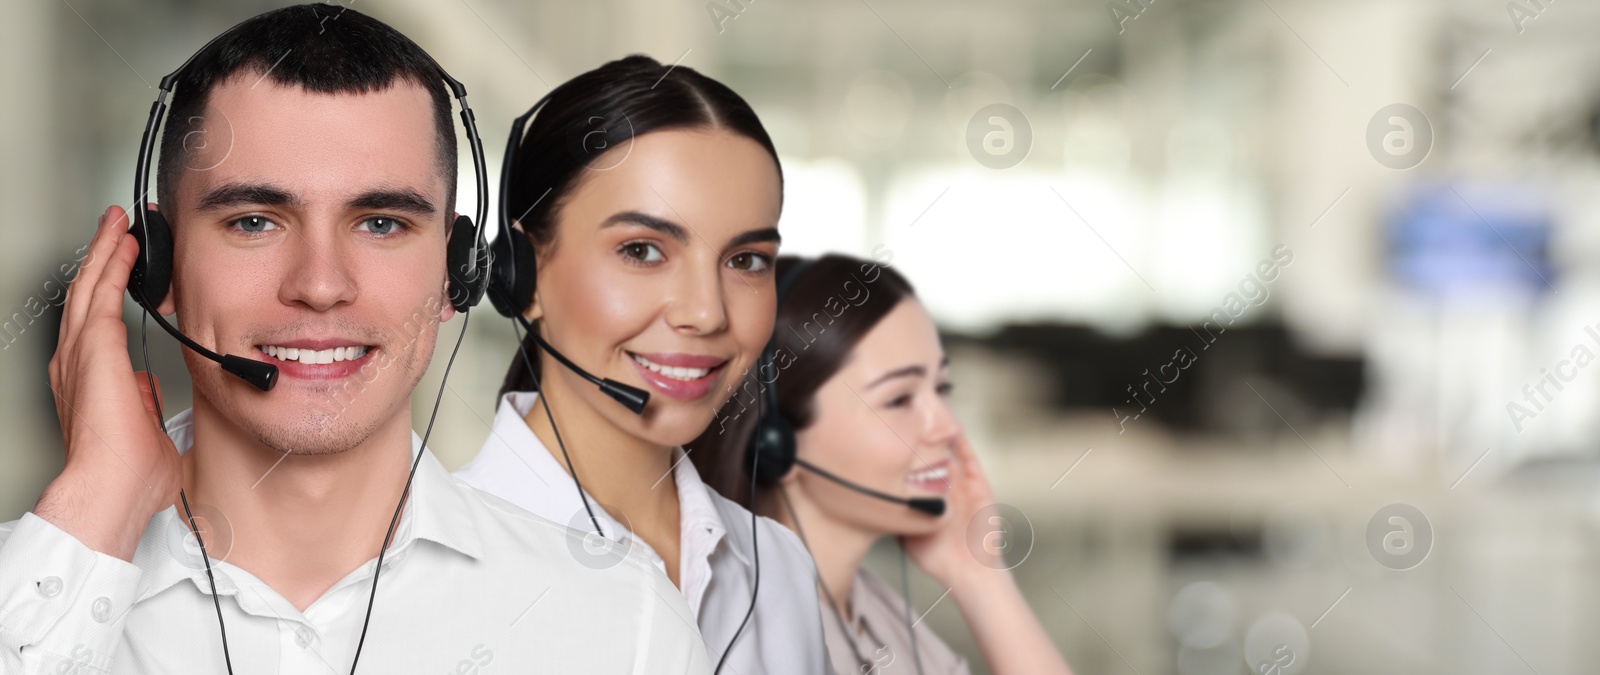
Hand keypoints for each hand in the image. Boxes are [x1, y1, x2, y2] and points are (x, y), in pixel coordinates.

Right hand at [36, 206, 179, 560]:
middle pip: (87, 296)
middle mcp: (76, 364)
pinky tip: (122, 240)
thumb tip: (144, 389)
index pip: (97, 325)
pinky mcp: (94, 346)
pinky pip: (102, 290)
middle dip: (102, 260)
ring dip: (105, 252)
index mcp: (89, 383)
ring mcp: (81, 353)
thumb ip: (141, 404)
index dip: (108, 293)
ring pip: (90, 285)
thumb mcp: (143, 430)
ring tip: (118, 225)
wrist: (111, 487)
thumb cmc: (127, 476)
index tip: (121, 273)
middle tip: (116, 231)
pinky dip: (111, 261)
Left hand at [901, 434, 1074, 674]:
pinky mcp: (979, 485)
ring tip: (926, 411)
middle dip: (918, 433)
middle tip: (902, 412)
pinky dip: (961, 443)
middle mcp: (946, 484)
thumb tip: (864, 503)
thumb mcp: (904, 532)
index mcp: (929, 492)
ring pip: (950, 449)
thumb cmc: (936, 557)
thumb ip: (891, 515)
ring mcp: (963, 483)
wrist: (967, 572)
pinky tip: (952, 428)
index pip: (914, 463)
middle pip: (931, 450)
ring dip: (939, 432)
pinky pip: (970, 458)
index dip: (902, 448)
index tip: (884, 430)